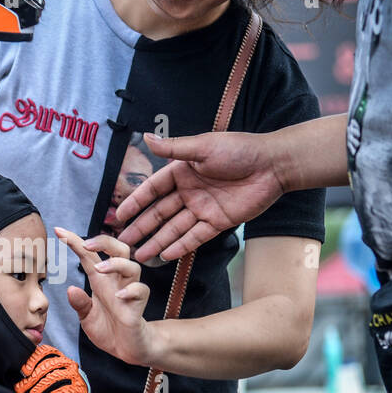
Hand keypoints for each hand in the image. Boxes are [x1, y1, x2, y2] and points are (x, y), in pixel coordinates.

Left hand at [14, 345, 89, 392]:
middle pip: (48, 365)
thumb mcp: (42, 376)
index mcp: (56, 356)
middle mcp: (66, 362)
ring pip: (56, 376)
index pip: (45, 351)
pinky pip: (65, 390)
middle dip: (32, 378)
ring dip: (41, 386)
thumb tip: (18, 378)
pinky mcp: (78, 387)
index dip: (33, 359)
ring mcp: (74, 374)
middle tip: (21, 389)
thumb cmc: (52, 385)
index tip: (24, 371)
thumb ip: (32, 373)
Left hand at [55, 228, 152, 366]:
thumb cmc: (108, 328)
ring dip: (115, 263)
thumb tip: (70, 289)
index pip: (89, 255)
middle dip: (104, 242)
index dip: (74, 241)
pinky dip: (131, 290)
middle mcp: (116, 281)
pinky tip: (119, 296)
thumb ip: (79, 304)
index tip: (58, 230)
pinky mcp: (138, 305)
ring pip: (132, 266)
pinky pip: (140, 290)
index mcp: (100, 280)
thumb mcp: (86, 317)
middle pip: (118, 249)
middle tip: (86, 245)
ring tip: (99, 270)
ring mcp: (129, 291)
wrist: (126, 348)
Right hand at [116, 130, 285, 262]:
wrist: (272, 165)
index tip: (119, 216)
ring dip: (157, 242)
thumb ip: (173, 147)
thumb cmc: (239, 149)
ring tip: (140, 256)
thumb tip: (145, 136)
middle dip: (141, 228)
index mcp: (182, 171)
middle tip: (123, 243)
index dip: (136, 203)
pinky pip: (195, 237)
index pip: (152, 190)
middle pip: (160, 213)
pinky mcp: (218, 222)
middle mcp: (189, 191)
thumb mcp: (202, 146)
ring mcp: (203, 208)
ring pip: (174, 229)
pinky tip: (166, 256)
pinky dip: (180, 246)